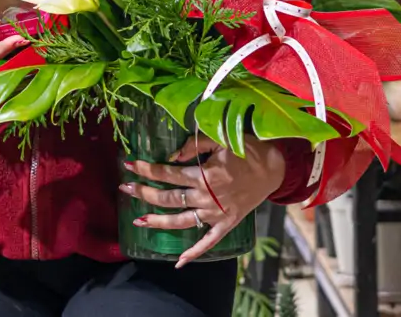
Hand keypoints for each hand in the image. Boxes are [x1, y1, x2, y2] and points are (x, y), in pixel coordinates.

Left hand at [121, 135, 285, 267]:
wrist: (276, 166)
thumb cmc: (247, 148)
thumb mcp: (221, 139)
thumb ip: (195, 146)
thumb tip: (173, 157)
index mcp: (205, 174)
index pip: (168, 173)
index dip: (147, 169)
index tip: (128, 164)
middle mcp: (207, 197)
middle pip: (169, 197)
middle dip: (144, 192)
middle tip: (124, 188)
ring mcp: (216, 213)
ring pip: (182, 221)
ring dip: (158, 221)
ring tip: (138, 220)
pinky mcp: (227, 224)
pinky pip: (208, 242)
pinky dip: (194, 252)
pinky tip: (178, 261)